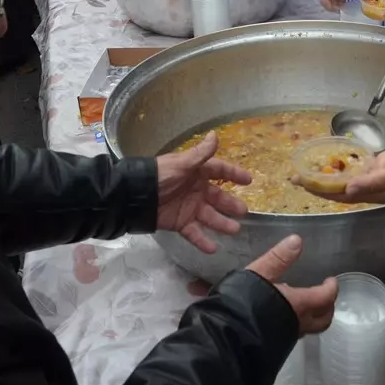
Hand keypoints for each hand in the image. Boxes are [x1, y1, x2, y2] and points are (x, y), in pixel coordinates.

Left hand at [156, 131, 251, 253]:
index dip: (234, 175)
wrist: (136, 196)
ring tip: (235, 230)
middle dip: (231, 205)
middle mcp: (195, 190)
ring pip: (210, 217)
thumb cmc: (160, 176)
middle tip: (244, 212)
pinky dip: (203, 241)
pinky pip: (194, 233)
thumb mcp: (181, 164)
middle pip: (218, 198)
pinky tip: (213, 248)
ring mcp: (189, 208)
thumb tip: (215, 135)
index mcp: (196, 173)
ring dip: (222, 224)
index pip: (219, 171)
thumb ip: (200, 154)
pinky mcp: (180, 223)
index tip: (249, 180)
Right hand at [246, 235, 337, 335]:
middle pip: (324, 319)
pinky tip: (284, 315)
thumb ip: (278, 258)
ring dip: (313, 317)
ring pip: (310, 328)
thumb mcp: (259, 273)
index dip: (331, 288)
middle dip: (328, 307)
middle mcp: (299, 323)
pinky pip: (295, 333)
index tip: (331, 280)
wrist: (228, 336)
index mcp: (299, 304)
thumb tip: (296, 240)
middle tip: (325, 295)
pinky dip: (297, 323)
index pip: (325, 297)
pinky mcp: (277, 345)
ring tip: (305, 304)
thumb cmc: (245, 302)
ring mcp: (288, 337)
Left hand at [304, 147, 384, 203]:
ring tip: (306, 169)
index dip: (317, 189)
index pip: (336, 193)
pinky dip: (338, 166)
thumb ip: (371, 182)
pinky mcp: (372, 170)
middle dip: (315, 183)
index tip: (300, 183)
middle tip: (294, 176)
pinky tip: (329, 160)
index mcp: (367, 193)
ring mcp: (367, 180)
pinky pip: (351, 171)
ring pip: (340, 180)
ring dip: (324, 175)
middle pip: (334, 189)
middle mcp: (364, 189)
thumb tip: (347, 189)